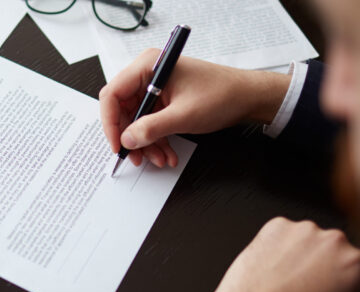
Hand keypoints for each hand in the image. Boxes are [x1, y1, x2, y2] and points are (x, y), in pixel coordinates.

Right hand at [99, 52, 289, 166]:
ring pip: (136, 120)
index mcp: (148, 66)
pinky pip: (150, 122)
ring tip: (159, 158)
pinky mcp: (164, 100)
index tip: (117, 144)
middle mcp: (148, 74)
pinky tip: (166, 152)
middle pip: (122, 110)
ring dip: (145, 143)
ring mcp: (155, 88)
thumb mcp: (183, 116)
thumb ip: (151, 129)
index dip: (110, 122)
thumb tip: (127, 139)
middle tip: (136, 157)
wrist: (248, 97)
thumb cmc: (222, 95)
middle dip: (131, 137)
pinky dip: (156, 139)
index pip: (113, 94)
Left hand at [206, 217, 359, 291]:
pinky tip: (273, 270)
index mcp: (359, 264)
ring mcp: (303, 230)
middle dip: (328, 270)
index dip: (351, 288)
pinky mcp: (276, 226)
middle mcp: (335, 240)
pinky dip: (281, 248)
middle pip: (339, 254)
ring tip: (286, 284)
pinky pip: (285, 236)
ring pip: (311, 243)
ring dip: (304, 257)